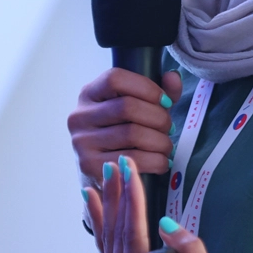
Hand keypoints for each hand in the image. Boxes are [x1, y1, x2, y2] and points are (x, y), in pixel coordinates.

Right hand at [68, 69, 182, 179]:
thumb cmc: (122, 134)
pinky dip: (156, 161)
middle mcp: (79, 116)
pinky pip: (134, 160)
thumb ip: (156, 91)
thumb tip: (173, 77)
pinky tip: (161, 161)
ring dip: (160, 141)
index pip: (115, 78)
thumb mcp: (137, 107)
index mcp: (89, 94)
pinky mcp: (90, 167)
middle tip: (169, 128)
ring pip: (133, 134)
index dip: (146, 87)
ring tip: (167, 146)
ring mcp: (82, 142)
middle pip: (128, 107)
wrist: (104, 175)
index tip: (165, 101)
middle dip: (158, 118)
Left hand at [85, 154, 232, 252]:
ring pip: (107, 242)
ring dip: (105, 208)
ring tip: (99, 178)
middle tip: (116, 163)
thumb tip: (166, 222)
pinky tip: (96, 209)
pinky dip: (102, 228)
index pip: (132, 234)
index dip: (132, 200)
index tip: (131, 170)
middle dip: (116, 196)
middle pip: (115, 234)